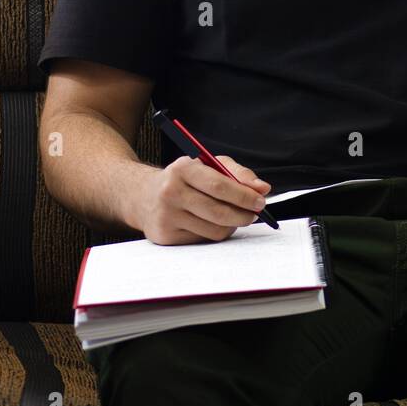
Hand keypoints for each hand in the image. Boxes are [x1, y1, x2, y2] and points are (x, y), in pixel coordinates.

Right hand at [136, 154, 271, 244]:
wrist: (144, 196)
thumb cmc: (183, 179)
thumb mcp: (208, 165)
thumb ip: (237, 173)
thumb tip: (263, 188)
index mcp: (182, 169)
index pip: (219, 186)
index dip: (243, 196)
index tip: (260, 201)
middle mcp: (171, 192)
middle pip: (218, 211)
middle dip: (243, 215)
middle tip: (254, 214)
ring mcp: (166, 216)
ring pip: (213, 230)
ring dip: (231, 226)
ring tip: (234, 218)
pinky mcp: (165, 235)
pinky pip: (202, 240)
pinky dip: (214, 233)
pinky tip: (213, 224)